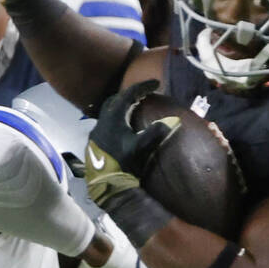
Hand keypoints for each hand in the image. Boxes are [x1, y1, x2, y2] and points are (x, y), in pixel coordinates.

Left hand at [84, 80, 178, 209]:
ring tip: (134, 107)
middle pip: (116, 99)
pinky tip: (123, 125)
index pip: (129, 95)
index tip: (156, 83)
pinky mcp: (95, 141)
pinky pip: (106, 121)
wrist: (105, 184)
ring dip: (122, 106)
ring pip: (109, 110)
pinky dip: (117, 117)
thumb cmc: (123, 165)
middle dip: (130, 94)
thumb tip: (173, 121)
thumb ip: (155, 133)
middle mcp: (102, 121)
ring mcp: (97, 131)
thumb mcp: (141, 148)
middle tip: (144, 94)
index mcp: (113, 118)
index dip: (143, 87)